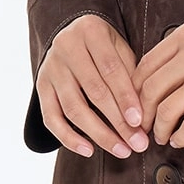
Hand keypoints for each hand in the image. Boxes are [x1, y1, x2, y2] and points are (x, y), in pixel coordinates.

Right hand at [36, 16, 150, 158]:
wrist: (71, 35)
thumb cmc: (104, 47)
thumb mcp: (120, 49)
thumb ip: (131, 75)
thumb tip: (143, 117)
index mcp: (91, 31)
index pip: (111, 70)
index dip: (126, 98)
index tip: (140, 122)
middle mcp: (66, 47)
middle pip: (94, 91)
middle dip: (118, 122)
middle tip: (137, 144)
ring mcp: (50, 68)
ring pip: (73, 108)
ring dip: (99, 134)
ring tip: (121, 150)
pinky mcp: (41, 87)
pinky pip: (51, 118)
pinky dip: (68, 138)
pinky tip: (88, 151)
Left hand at [134, 19, 183, 147]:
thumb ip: (178, 50)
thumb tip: (150, 78)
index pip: (145, 66)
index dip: (133, 91)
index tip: (133, 105)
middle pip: (151, 90)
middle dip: (142, 115)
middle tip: (143, 126)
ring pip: (167, 110)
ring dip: (160, 129)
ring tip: (161, 136)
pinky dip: (180, 137)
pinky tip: (179, 140)